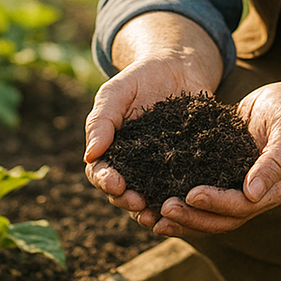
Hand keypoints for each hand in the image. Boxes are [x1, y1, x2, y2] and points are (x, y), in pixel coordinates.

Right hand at [83, 14, 222, 226]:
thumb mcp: (116, 92)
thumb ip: (101, 121)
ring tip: (161, 214)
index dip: (106, 182)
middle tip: (139, 204)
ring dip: (154, 209)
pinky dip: (185, 196)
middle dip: (129, 202)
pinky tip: (190, 200)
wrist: (178, 65)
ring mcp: (162, 167)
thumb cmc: (140, 77)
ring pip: (153, 196)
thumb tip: (89, 156)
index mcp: (112, 151)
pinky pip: (185, 184)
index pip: (102, 173)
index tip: (116, 184)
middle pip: (125, 193)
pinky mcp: (189, 163)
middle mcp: (135, 165)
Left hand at [138, 77, 280, 237]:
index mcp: (276, 190)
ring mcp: (240, 185)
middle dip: (191, 216)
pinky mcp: (227, 171)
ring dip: (182, 216)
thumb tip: (252, 194)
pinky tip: (157, 193)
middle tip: (162, 209)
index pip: (242, 206)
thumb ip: (273, 163)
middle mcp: (257, 195)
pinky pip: (204, 189)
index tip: (191, 195)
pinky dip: (183, 196)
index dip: (216, 203)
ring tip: (151, 214)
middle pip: (221, 218)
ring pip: (209, 211)